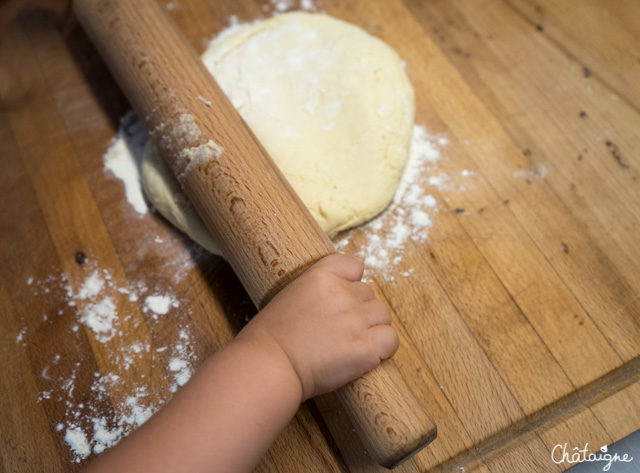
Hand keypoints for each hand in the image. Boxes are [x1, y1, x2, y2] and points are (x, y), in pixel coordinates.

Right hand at [237, 254, 398, 399]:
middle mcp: (342, 294)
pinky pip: (391, 340)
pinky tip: (364, 354)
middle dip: (358, 310)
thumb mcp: (292, 292)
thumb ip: (322, 281)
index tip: (341, 298)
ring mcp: (355, 321)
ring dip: (372, 327)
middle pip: (369, 294)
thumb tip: (357, 269)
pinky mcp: (365, 349)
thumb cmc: (273, 335)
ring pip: (382, 315)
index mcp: (321, 276)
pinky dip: (383, 347)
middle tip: (338, 330)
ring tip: (350, 343)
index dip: (351, 283)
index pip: (355, 264)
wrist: (269, 366)